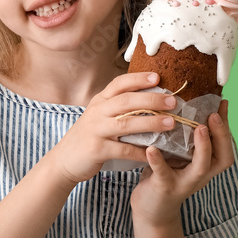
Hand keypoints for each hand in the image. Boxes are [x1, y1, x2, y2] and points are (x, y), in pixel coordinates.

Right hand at [51, 72, 179, 185]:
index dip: (138, 79)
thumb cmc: (88, 137)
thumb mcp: (98, 116)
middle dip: (152, 100)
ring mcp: (96, 130)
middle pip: (126, 101)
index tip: (157, 77)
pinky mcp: (97, 149)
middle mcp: (97, 112)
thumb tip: (150, 100)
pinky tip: (154, 153)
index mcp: (99, 101)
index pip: (119, 84)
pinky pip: (124, 150)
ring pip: (127, 123)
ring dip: (151, 123)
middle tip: (173, 102)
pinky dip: (141, 152)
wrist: (64, 160)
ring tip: (170, 123)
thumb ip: (118, 108)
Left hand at [130, 99, 235, 225]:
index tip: (223, 103)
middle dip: (221, 136)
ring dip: (203, 147)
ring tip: (199, 129)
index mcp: (206, 164)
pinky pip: (163, 173)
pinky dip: (159, 161)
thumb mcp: (179, 155)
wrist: (151, 208)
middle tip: (214, 115)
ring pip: (201, 167)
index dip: (226, 126)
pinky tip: (152, 148)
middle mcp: (201, 174)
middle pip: (222, 157)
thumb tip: (188, 107)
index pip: (225, 145)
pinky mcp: (165, 188)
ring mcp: (185, 182)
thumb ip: (186, 138)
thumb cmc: (166, 174)